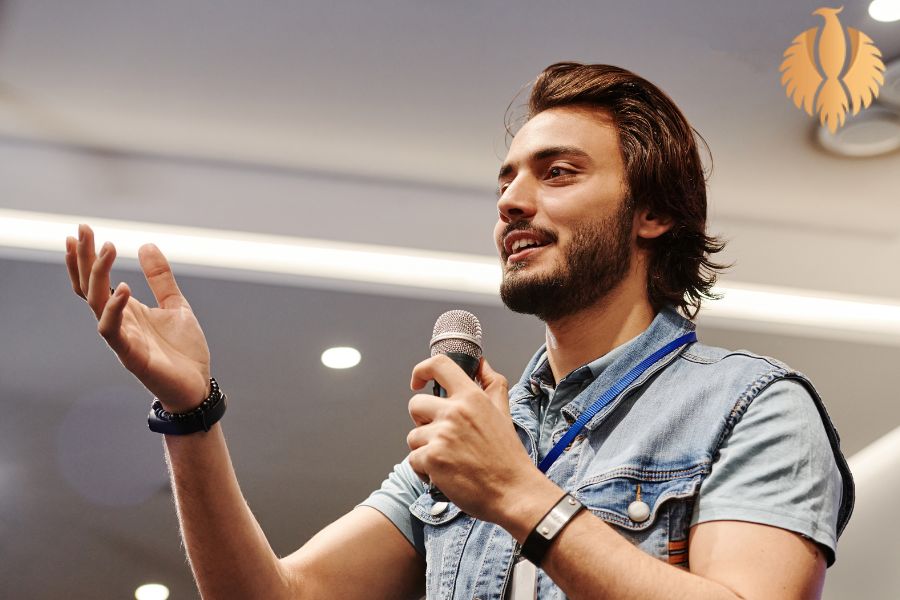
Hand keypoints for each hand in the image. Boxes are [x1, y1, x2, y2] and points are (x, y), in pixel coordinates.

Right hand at [65, 224, 210, 411]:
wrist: (197, 386)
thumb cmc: (183, 350)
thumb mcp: (175, 305)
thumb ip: (160, 278)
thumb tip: (146, 245)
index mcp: (127, 310)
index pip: (96, 281)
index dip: (87, 257)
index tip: (82, 230)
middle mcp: (119, 322)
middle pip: (89, 287)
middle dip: (85, 258)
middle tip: (83, 229)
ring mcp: (122, 339)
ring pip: (97, 304)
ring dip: (98, 275)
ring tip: (107, 247)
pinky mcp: (131, 355)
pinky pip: (113, 331)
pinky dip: (114, 309)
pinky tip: (123, 289)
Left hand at [406, 355, 541, 522]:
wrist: (513, 491)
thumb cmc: (508, 456)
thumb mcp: (503, 412)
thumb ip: (492, 384)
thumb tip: (482, 363)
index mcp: (472, 397)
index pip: (439, 365)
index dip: (422, 370)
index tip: (418, 381)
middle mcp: (454, 412)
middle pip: (415, 404)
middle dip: (422, 421)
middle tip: (440, 436)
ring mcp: (441, 435)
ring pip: (413, 436)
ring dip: (425, 450)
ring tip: (448, 460)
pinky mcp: (432, 458)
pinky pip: (413, 459)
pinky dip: (424, 470)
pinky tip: (444, 475)